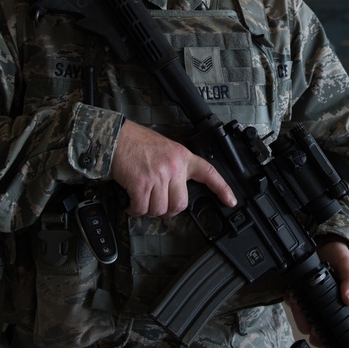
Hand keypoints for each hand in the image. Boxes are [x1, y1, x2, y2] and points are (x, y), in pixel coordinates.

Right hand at [111, 119, 234, 216]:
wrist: (117, 137)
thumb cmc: (138, 143)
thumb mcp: (166, 149)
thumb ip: (176, 168)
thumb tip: (175, 191)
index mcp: (183, 157)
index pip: (209, 173)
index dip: (222, 189)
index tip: (230, 201)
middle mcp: (174, 167)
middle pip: (179, 204)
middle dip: (167, 209)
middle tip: (156, 204)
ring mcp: (158, 175)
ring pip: (159, 209)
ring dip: (148, 210)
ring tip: (140, 200)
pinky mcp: (141, 183)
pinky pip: (141, 208)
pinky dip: (134, 210)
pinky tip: (130, 204)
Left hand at [287, 239, 348, 346]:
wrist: (325, 242)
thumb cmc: (339, 256)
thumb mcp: (347, 266)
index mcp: (340, 305)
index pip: (334, 329)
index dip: (324, 336)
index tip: (316, 334)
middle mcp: (326, 306)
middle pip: (314, 327)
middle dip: (306, 323)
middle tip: (304, 313)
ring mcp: (312, 300)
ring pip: (301, 317)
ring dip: (297, 312)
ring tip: (297, 299)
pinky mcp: (300, 292)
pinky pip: (292, 301)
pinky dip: (290, 299)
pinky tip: (292, 292)